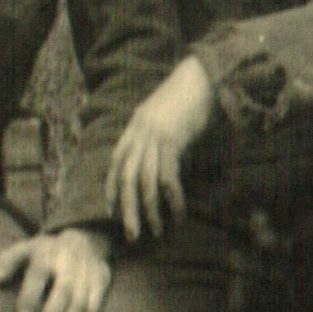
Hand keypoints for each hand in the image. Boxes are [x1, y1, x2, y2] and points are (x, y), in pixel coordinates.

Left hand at [0, 228, 111, 311]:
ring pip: (80, 305)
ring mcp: (87, 272)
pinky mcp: (101, 282)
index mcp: (46, 253)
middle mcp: (69, 261)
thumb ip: (8, 260)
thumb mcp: (25, 249)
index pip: (38, 274)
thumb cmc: (45, 253)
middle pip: (62, 293)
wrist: (84, 239)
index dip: (30, 298)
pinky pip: (94, 309)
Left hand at [106, 56, 215, 241]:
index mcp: (134, 127)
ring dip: (149, 210)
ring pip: (145, 182)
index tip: (110, 211)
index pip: (115, 163)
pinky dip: (173, 199)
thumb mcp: (163, 118)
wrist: (201, 76)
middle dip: (127, 209)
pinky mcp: (172, 141)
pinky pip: (167, 178)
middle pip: (126, 178)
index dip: (111, 188)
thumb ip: (157, 140)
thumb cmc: (187, 97)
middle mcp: (139, 133)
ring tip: (156, 231)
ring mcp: (153, 137)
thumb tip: (162, 167)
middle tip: (131, 235)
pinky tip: (178, 212)